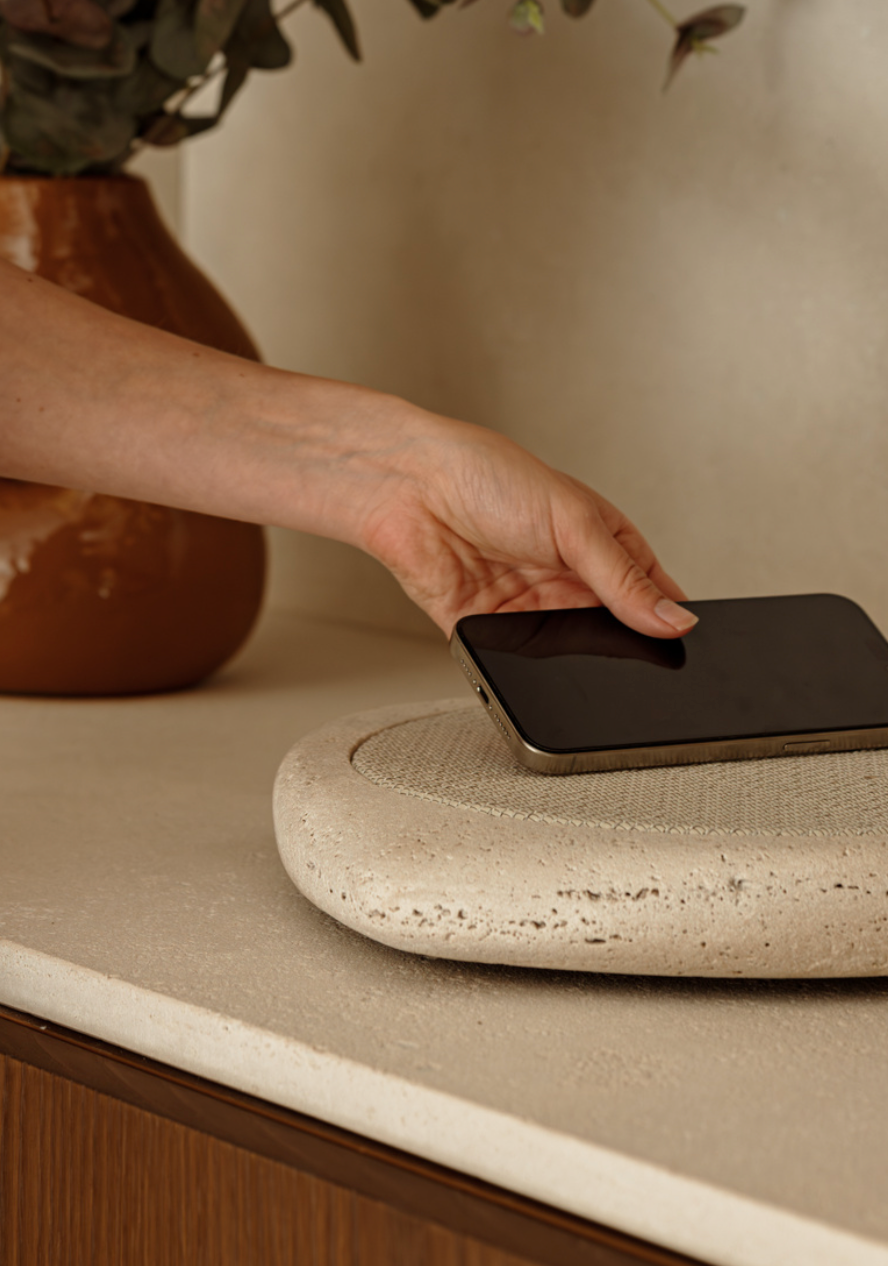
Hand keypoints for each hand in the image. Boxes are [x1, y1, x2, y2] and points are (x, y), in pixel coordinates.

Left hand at [357, 410, 696, 637]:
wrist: (409, 485)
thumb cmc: (489, 475)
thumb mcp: (576, 524)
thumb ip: (625, 579)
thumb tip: (675, 620)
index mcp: (601, 546)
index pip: (650, 595)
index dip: (667, 621)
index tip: (683, 647)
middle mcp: (567, 579)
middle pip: (609, 633)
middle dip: (618, 649)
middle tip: (630, 660)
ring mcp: (527, 606)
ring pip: (564, 656)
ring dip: (569, 660)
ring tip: (570, 646)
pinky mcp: (487, 629)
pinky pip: (512, 663)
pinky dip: (519, 667)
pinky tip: (524, 655)